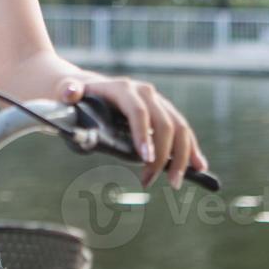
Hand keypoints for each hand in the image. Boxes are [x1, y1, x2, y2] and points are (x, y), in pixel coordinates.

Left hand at [56, 74, 208, 188]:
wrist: (88, 86)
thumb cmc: (77, 94)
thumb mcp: (68, 91)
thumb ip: (68, 92)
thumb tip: (70, 93)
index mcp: (123, 89)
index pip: (138, 111)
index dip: (144, 134)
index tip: (145, 159)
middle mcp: (145, 93)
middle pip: (164, 123)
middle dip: (163, 154)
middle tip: (152, 180)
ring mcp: (158, 103)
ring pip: (179, 127)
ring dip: (182, 155)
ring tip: (175, 182)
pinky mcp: (164, 114)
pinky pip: (183, 131)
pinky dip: (192, 149)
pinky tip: (200, 167)